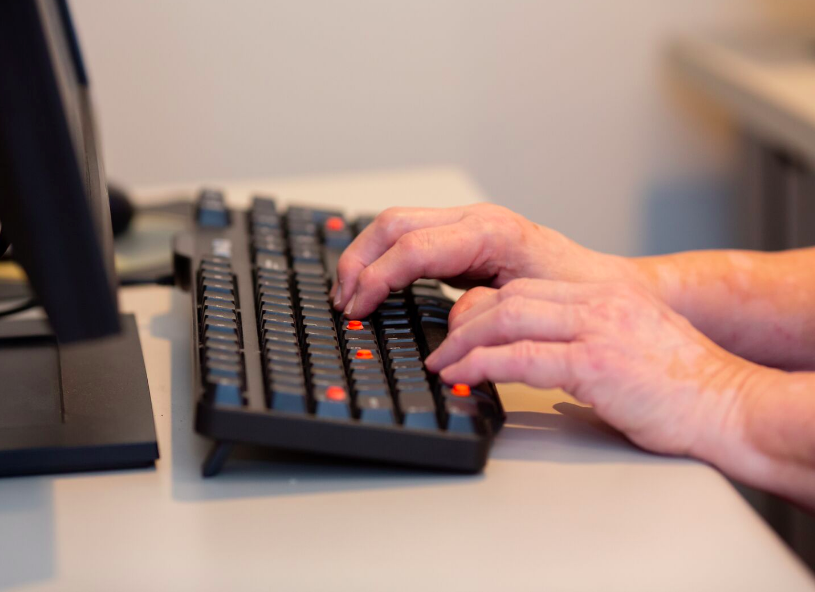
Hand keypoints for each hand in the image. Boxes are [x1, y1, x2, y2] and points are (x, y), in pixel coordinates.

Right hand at [332, 204, 632, 318]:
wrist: (609, 287)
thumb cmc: (580, 294)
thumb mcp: (531, 306)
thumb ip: (481, 313)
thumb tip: (442, 329)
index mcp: (490, 232)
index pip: (412, 246)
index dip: (377, 277)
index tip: (356, 307)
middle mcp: (475, 220)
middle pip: (394, 223)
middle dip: (360, 260)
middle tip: (343, 300)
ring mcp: (469, 225)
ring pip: (396, 224)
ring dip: (366, 256)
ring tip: (349, 292)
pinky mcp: (465, 239)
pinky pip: (411, 238)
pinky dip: (384, 259)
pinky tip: (375, 283)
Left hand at [427, 278, 756, 456]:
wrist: (731, 406)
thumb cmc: (683, 386)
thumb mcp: (627, 345)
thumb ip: (581, 341)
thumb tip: (533, 360)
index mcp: (603, 296)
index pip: (523, 289)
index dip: (481, 309)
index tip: (459, 331)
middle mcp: (597, 302)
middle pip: (507, 297)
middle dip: (463, 323)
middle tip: (441, 348)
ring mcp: (596, 328)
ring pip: (506, 318)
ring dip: (463, 343)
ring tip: (442, 364)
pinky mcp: (595, 362)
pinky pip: (521, 357)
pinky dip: (482, 365)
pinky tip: (464, 376)